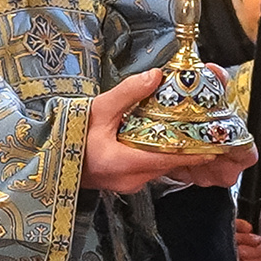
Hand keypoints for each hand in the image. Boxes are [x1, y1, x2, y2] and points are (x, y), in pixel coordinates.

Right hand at [83, 67, 256, 196]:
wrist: (45, 160)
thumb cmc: (66, 137)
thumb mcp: (97, 110)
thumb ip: (127, 94)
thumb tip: (155, 76)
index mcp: (124, 163)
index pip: (170, 159)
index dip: (195, 151)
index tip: (215, 142)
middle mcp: (131, 179)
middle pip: (169, 163)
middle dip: (188, 148)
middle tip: (205, 129)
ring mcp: (127, 184)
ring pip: (160, 167)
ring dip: (173, 151)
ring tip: (188, 131)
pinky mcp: (124, 181)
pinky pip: (149, 169)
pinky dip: (158, 155)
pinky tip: (161, 140)